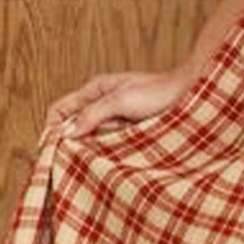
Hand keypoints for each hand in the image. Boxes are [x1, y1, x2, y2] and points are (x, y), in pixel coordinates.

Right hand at [41, 66, 195, 141]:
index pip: (60, 109)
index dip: (52, 128)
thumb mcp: (121, 100)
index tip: (52, 148)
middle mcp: (102, 104)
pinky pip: (110, 145)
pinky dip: (110, 151)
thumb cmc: (159, 92)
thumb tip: (67, 133)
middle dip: (76, 141)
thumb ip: (93, 115)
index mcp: (95, 90)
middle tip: (81, 153)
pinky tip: (119, 152)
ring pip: (92, 138)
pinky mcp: (128, 133)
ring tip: (114, 145)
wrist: (191, 97)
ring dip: (96, 146)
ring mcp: (115, 120)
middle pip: (74, 127)